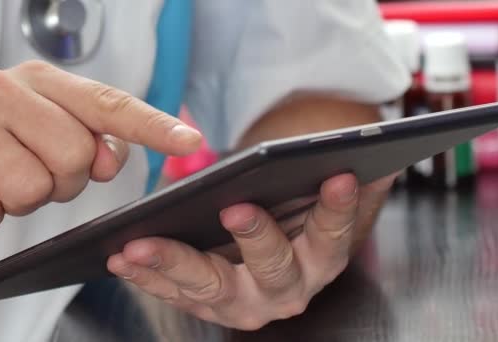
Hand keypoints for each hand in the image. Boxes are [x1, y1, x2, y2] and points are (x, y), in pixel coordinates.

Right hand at [0, 61, 201, 241]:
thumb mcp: (46, 136)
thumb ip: (89, 141)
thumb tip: (109, 158)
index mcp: (41, 80)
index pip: (109, 104)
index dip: (153, 126)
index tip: (191, 142)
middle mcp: (2, 88)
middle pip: (75, 156)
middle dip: (63, 181)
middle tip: (34, 171)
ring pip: (33, 188)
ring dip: (23, 200)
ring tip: (0, 180)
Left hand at [108, 173, 396, 329]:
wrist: (274, 248)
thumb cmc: (294, 213)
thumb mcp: (318, 198)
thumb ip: (341, 181)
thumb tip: (376, 152)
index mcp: (321, 259)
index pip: (335, 234)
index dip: (339, 208)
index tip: (340, 176)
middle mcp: (287, 289)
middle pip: (273, 269)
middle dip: (256, 238)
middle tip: (235, 209)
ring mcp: (243, 302)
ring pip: (210, 287)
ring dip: (172, 265)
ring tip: (138, 246)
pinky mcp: (207, 304)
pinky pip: (175, 294)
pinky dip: (147, 277)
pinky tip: (121, 257)